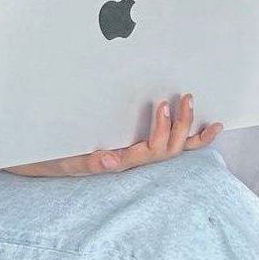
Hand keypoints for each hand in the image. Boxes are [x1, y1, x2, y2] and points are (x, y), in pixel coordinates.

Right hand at [1, 93, 222, 176]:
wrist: (49, 161)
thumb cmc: (59, 159)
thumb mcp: (69, 161)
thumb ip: (89, 161)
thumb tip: (112, 160)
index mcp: (121, 161)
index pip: (149, 150)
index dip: (160, 129)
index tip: (160, 103)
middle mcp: (134, 160)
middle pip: (167, 149)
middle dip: (179, 124)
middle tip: (183, 97)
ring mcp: (139, 156)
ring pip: (173, 149)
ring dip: (187, 127)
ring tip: (189, 101)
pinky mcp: (141, 149)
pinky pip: (173, 148)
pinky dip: (194, 139)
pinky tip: (208, 128)